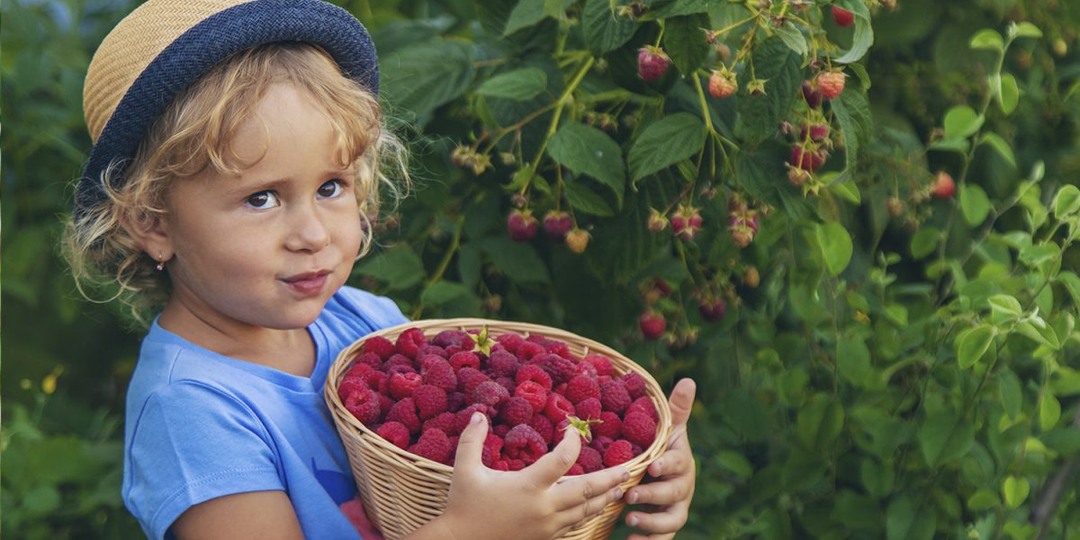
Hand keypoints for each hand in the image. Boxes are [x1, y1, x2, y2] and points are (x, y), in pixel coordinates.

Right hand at [417, 412, 629, 539]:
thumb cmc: (463, 505)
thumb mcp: (465, 470)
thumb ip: (471, 441)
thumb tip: (477, 414)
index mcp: (528, 486)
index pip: (562, 461)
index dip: (573, 442)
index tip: (574, 431)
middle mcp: (544, 507)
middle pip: (587, 490)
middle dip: (610, 479)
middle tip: (628, 468)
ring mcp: (547, 526)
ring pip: (585, 510)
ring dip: (604, 497)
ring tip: (620, 487)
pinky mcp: (545, 538)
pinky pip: (574, 524)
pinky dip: (588, 513)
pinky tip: (596, 507)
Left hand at [623, 378, 696, 539]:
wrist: (663, 477)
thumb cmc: (663, 448)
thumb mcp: (668, 430)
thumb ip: (676, 409)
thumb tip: (689, 380)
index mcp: (681, 462)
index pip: (678, 463)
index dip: (667, 465)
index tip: (652, 466)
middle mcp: (683, 487)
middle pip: (673, 494)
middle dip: (653, 495)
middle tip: (630, 494)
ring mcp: (676, 508)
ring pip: (671, 520)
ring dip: (651, 522)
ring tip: (629, 520)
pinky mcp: (667, 526)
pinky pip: (662, 538)